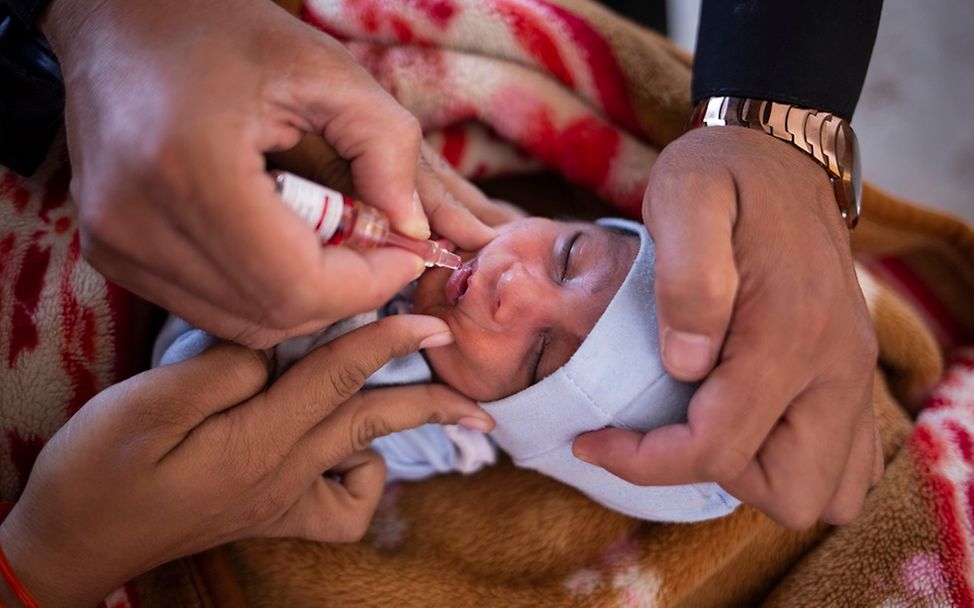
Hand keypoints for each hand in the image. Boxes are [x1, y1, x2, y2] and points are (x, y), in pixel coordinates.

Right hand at [0, 315, 492, 606]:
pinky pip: (339, 510)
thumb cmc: (97, 471)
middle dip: (430, 399)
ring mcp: (280, 502)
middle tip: (475, 392)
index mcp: (255, 443)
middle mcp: (282, 477)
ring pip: (365, 465)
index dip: (388, 338)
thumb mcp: (145, 408)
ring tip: (416, 401)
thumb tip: (276, 342)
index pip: (338, 378)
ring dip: (396, 431)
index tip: (431, 315)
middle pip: (371, 425)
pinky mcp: (271, 515)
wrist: (73, 542)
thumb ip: (220, 369)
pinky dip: (357, 476)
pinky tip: (341, 449)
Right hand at [41, 0, 458, 347]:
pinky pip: (210, 308)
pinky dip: (264, 292)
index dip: (366, 285)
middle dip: (344, 294)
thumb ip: (387, 149)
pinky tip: (287, 243)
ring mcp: (115, 244)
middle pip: (271, 315)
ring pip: (242, 324)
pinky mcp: (111, 254)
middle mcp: (135, 222)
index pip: (297, 286)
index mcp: (190, 168)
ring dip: (307, 297)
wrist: (119, 20)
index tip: (405, 255)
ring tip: (335, 241)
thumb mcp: (324, 70)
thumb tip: (417, 231)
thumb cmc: (223, 29)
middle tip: (380, 249)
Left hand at [574, 127, 881, 528]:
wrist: (780, 151)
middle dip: (714, 475)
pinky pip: (846, 463)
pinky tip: (745, 426)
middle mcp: (837, 367)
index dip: (646, 462)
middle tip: (661, 431)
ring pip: (826, 490)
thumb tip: (686, 366)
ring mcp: (853, 374)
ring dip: (757, 477)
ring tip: (702, 427)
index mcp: (789, 334)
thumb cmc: (722, 173)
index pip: (718, 448)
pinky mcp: (851, 373)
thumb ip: (688, 278)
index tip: (593, 440)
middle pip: (789, 492)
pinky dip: (793, 463)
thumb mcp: (685, 198)